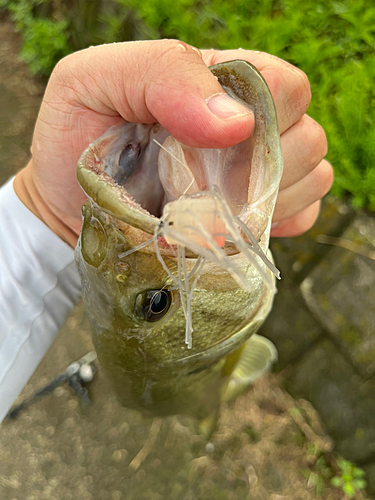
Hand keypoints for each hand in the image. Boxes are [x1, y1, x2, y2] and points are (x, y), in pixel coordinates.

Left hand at [14, 41, 331, 245]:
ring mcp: (260, 171)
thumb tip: (237, 122)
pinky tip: (230, 225)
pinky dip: (275, 224)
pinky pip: (304, 214)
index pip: (285, 87)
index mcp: (220, 80)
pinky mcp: (262, 214)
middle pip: (306, 136)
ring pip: (312, 176)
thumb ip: (164, 74)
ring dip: (264, 200)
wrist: (73, 209)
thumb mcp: (94, 82)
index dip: (260, 116)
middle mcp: (250, 123)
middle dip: (260, 166)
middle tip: (201, 184)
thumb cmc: (78, 142)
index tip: (208, 145)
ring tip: (209, 207)